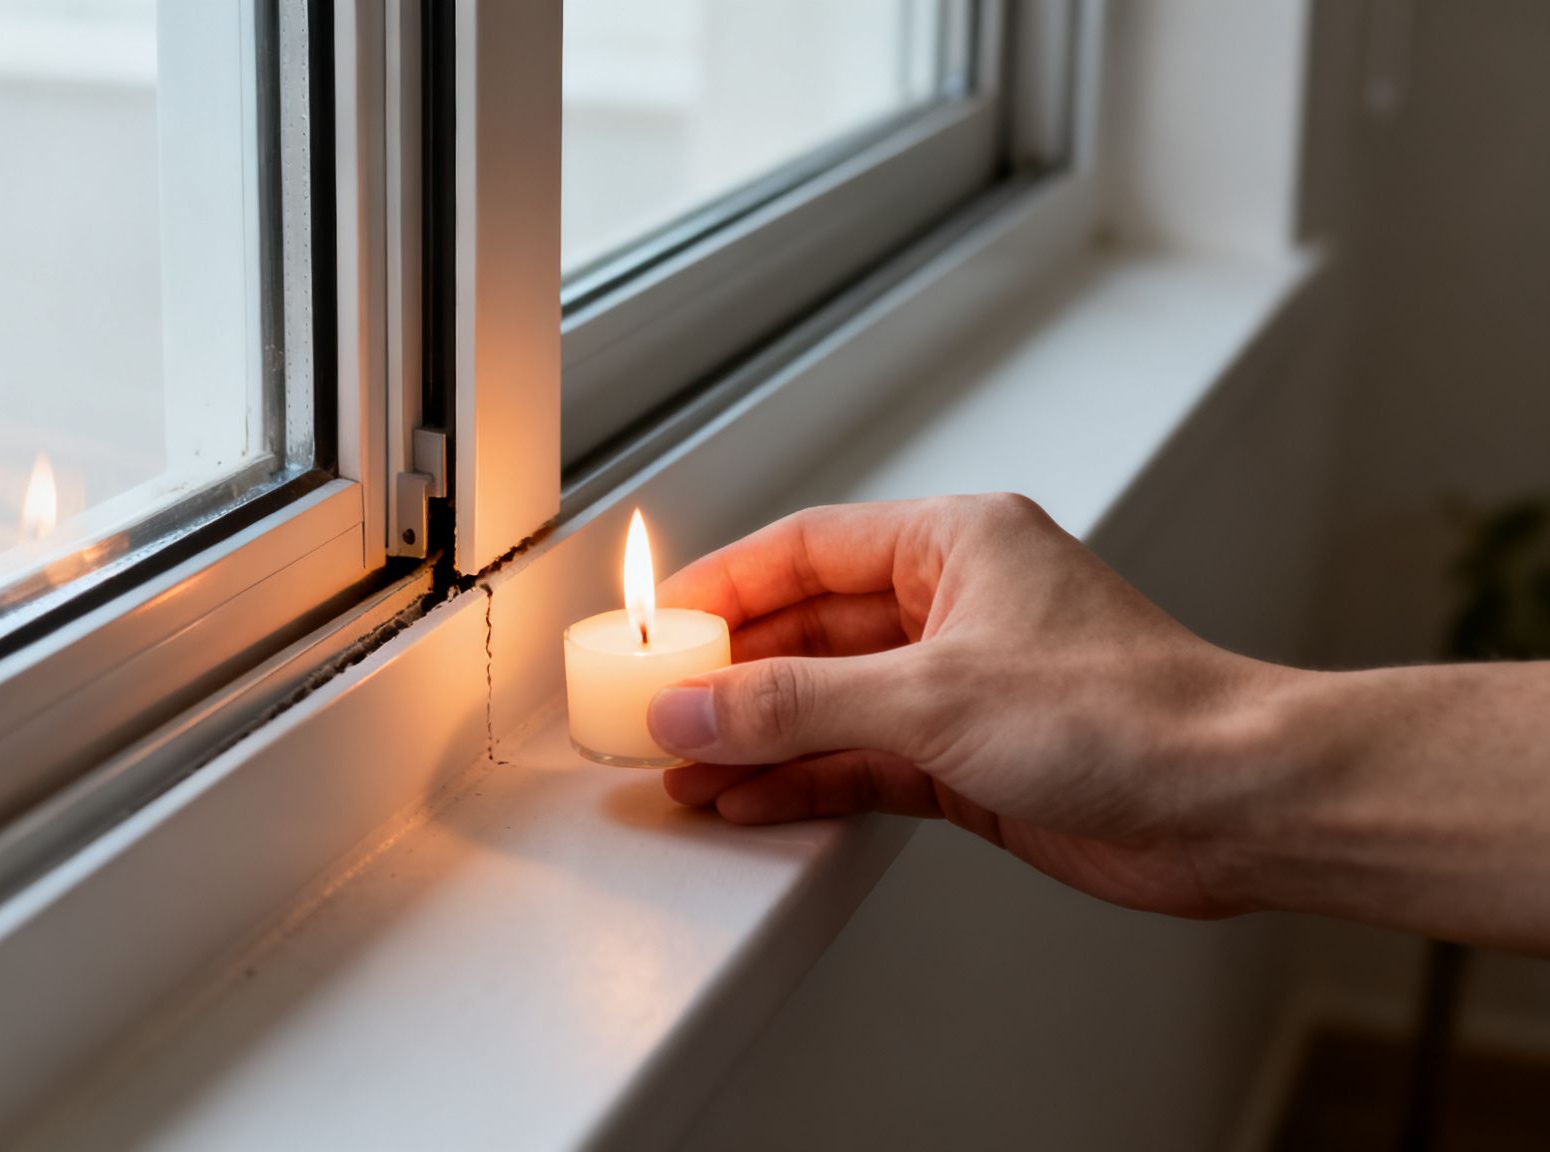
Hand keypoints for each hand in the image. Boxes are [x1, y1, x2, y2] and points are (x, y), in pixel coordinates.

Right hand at [646, 494, 1289, 918]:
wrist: (1235, 806)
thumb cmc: (1130, 714)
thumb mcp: (933, 698)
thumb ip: (796, 706)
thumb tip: (692, 708)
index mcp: (953, 543)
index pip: (803, 549)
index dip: (720, 587)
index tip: (650, 628)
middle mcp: (953, 606)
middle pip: (805, 631)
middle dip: (728, 676)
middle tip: (652, 711)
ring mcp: (960, 686)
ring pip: (828, 703)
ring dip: (758, 737)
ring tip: (680, 770)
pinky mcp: (969, 759)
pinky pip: (860, 760)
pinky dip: (804, 780)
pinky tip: (746, 800)